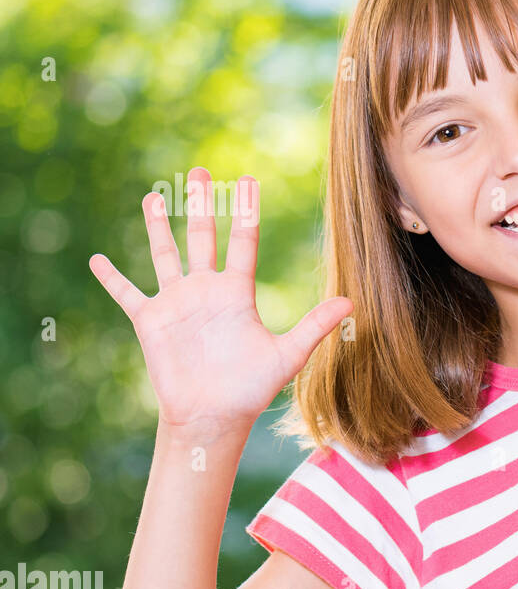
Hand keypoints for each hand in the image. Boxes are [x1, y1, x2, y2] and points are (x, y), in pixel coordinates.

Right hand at [89, 168, 352, 438]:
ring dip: (157, 226)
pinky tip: (96, 260)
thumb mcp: (288, 354)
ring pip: (165, 254)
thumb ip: (315, 325)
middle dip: (201, 204)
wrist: (214, 417)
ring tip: (154, 196)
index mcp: (237, 292)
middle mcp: (206, 290)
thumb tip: (351, 302)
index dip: (244, 211)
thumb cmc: (251, 389)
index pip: (242, 241)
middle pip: (202, 237)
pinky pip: (127, 294)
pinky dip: (111, 278)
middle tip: (201, 171)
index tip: (247, 179)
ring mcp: (177, 303)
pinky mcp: (151, 321)